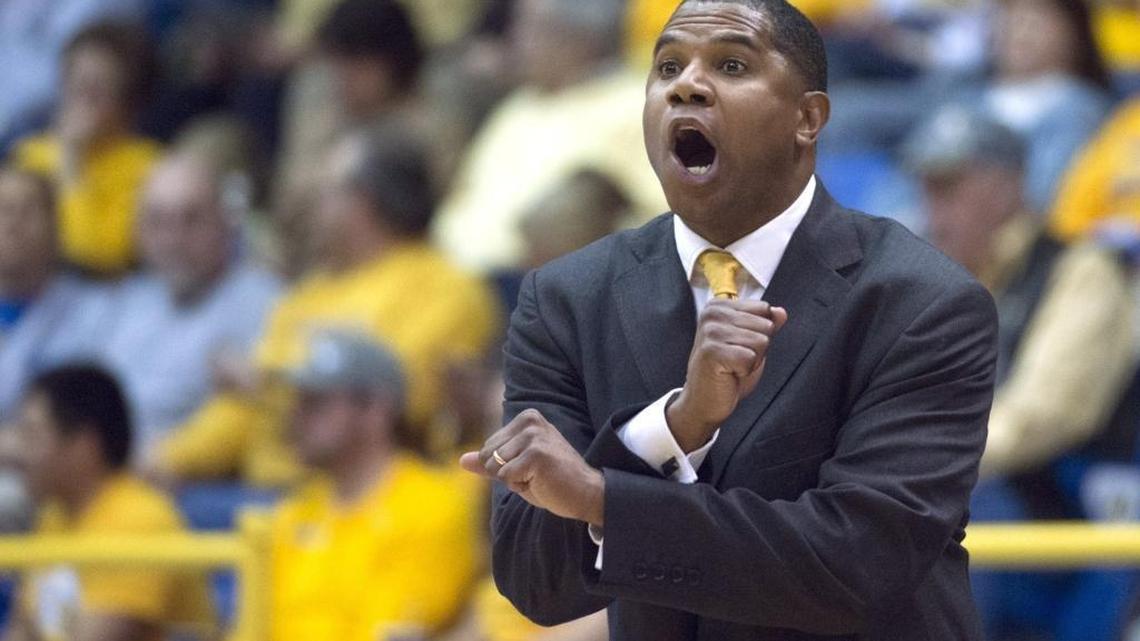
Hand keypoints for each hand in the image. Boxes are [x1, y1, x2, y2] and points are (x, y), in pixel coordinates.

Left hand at [460, 409, 604, 525]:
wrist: (586, 493)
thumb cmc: (551, 480)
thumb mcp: (517, 467)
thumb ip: (489, 462)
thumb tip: (461, 460)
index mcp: (527, 418)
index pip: (488, 447)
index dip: (504, 466)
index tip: (531, 466)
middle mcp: (530, 422)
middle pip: (488, 456)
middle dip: (506, 473)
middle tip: (535, 474)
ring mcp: (534, 437)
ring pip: (496, 467)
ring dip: (514, 480)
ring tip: (539, 477)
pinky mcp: (536, 455)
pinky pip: (506, 477)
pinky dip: (521, 487)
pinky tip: (542, 482)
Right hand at [667, 300, 787, 451]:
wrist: (704, 401)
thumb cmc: (726, 373)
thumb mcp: (750, 344)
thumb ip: (765, 325)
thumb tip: (781, 312)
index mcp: (719, 306)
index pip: (764, 308)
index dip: (759, 332)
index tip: (739, 345)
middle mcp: (712, 314)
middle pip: (765, 325)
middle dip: (758, 347)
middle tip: (736, 359)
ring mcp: (710, 332)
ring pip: (761, 341)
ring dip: (752, 360)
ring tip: (732, 366)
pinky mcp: (712, 351)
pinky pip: (751, 358)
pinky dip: (745, 371)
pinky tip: (729, 374)